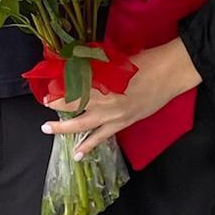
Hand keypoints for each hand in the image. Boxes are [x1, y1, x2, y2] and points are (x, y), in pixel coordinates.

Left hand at [43, 38, 201, 157]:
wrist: (170, 74)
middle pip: (74, 105)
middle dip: (57, 106)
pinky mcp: (124, 123)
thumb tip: (78, 68)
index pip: (74, 87)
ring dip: (65, 128)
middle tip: (44, 105)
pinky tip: (78, 154)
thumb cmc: (145, 61)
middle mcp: (105, 100)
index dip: (60, 89)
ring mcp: (114, 114)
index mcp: (103, 81)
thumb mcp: (117, 61)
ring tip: (48, 129)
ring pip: (84, 125)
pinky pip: (102, 137)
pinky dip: (89, 145)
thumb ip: (97, 67)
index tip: (48, 89)